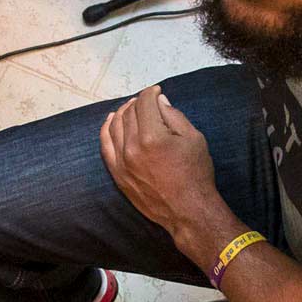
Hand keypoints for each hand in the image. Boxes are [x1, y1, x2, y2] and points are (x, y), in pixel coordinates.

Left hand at [99, 85, 222, 236]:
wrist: (188, 210)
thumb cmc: (196, 173)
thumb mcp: (193, 138)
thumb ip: (173, 115)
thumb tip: (158, 100)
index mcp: (152, 136)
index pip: (144, 103)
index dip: (150, 92)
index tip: (156, 91)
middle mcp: (132, 147)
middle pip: (129, 113)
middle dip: (139, 102)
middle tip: (148, 101)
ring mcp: (121, 162)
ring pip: (115, 126)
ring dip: (123, 112)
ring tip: (132, 108)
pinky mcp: (117, 174)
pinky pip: (105, 145)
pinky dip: (107, 129)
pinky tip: (112, 121)